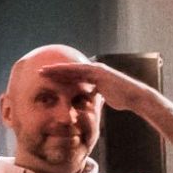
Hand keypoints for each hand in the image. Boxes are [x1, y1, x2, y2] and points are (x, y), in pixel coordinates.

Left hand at [36, 60, 159, 112]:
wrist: (134, 97)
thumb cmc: (121, 99)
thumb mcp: (102, 98)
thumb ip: (93, 97)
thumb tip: (85, 104)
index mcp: (93, 77)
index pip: (73, 76)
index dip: (59, 77)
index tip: (45, 79)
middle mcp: (94, 70)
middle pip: (70, 70)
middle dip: (54, 71)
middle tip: (39, 72)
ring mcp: (96, 69)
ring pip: (72, 68)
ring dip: (57, 68)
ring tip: (43, 70)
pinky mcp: (99, 71)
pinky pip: (80, 70)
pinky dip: (68, 70)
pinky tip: (57, 71)